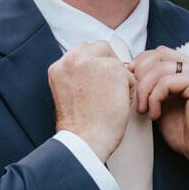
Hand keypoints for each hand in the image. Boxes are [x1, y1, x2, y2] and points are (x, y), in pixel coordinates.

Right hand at [48, 41, 134, 161]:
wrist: (84, 141)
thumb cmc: (79, 126)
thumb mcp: (67, 93)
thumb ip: (77, 76)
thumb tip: (97, 69)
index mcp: (58, 66)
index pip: (83, 51)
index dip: (96, 65)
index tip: (99, 82)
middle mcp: (73, 59)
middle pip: (101, 48)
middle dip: (109, 65)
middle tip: (112, 88)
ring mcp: (93, 62)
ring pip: (116, 62)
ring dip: (118, 81)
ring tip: (110, 102)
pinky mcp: (113, 70)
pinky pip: (130, 77)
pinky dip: (128, 92)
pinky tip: (117, 107)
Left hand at [131, 46, 188, 189]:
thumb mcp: (163, 105)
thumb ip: (153, 88)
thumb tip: (131, 75)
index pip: (159, 53)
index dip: (140, 64)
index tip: (130, 83)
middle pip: (158, 54)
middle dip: (140, 74)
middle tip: (135, 98)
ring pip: (159, 67)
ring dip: (145, 89)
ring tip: (144, 110)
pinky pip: (166, 82)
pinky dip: (155, 98)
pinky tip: (155, 114)